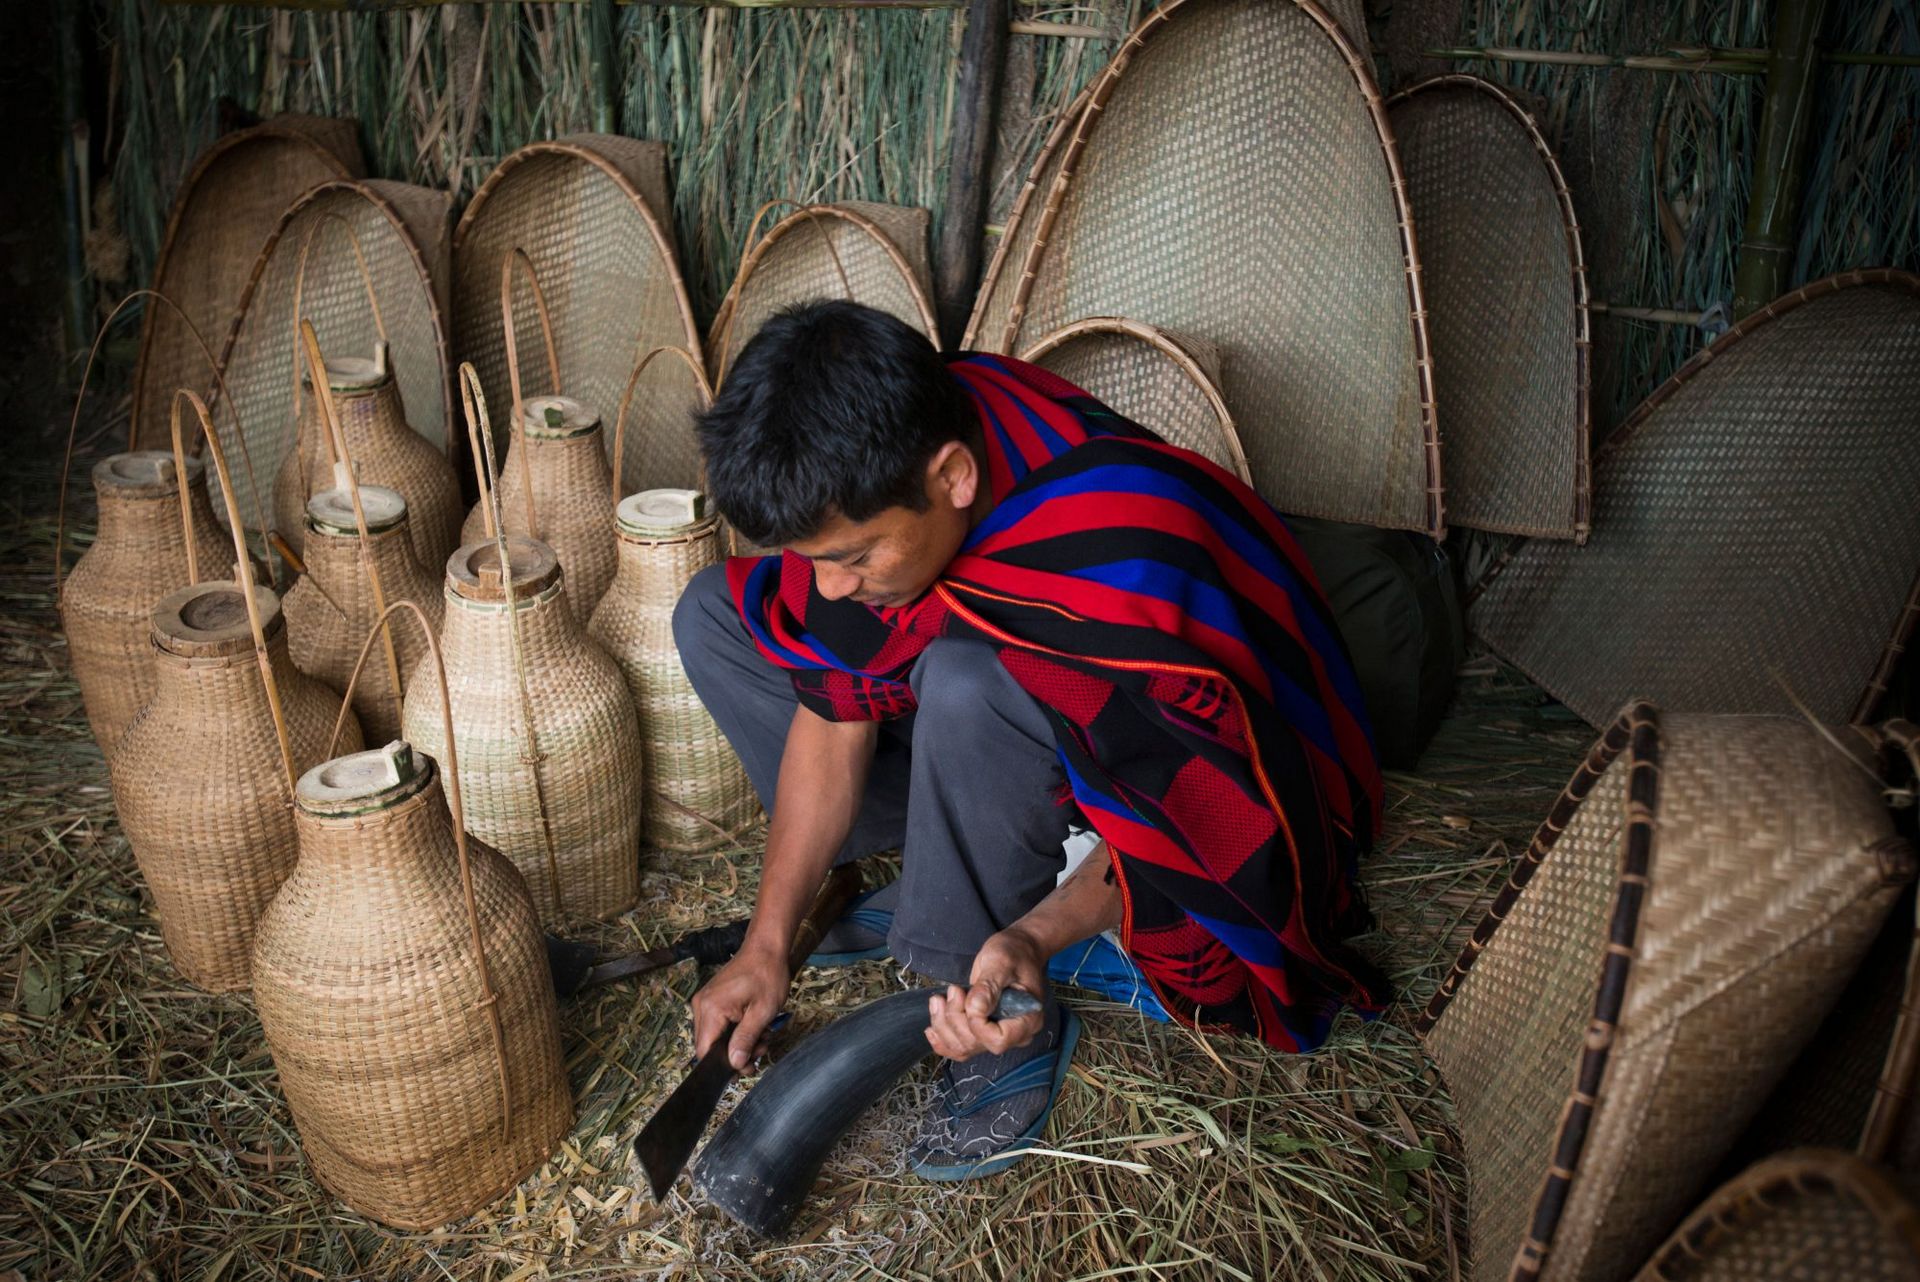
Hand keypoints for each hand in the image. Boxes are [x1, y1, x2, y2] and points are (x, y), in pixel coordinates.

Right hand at [691, 939, 790, 1070]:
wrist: (766, 948)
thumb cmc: (767, 975)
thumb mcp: (762, 1012)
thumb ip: (745, 1040)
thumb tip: (735, 1065)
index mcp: (710, 1009)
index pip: (705, 1051)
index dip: (723, 1065)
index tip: (746, 1068)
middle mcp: (701, 1006)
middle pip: (709, 1046)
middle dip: (735, 1054)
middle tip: (761, 1050)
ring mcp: (705, 1002)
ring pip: (715, 1037)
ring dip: (738, 1043)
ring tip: (762, 1037)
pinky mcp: (712, 1000)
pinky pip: (718, 1025)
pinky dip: (735, 1032)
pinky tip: (754, 1028)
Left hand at [926, 926, 1047, 1060]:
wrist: (1017, 950)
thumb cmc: (1014, 953)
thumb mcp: (1001, 963)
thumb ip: (988, 987)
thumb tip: (974, 1009)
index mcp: (1027, 1020)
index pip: (998, 1040)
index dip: (976, 1025)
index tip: (967, 998)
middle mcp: (1014, 1034)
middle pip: (977, 1044)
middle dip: (955, 1018)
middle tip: (952, 990)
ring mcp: (997, 1034)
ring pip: (964, 1047)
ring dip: (943, 1025)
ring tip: (938, 999)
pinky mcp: (982, 1031)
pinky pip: (960, 1047)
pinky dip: (942, 1039)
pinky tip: (932, 1028)